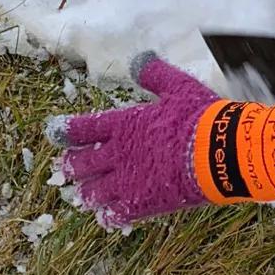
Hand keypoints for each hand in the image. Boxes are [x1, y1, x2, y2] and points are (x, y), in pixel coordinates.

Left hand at [48, 55, 216, 226]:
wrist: (221, 154)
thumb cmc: (200, 118)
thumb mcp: (179, 87)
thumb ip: (155, 74)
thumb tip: (139, 59)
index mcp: (124, 124)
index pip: (81, 128)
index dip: (64, 131)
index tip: (54, 133)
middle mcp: (119, 153)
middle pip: (80, 164)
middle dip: (71, 166)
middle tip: (69, 168)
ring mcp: (128, 181)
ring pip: (92, 193)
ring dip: (86, 193)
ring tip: (84, 195)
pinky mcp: (143, 203)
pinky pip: (115, 215)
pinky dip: (108, 216)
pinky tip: (108, 216)